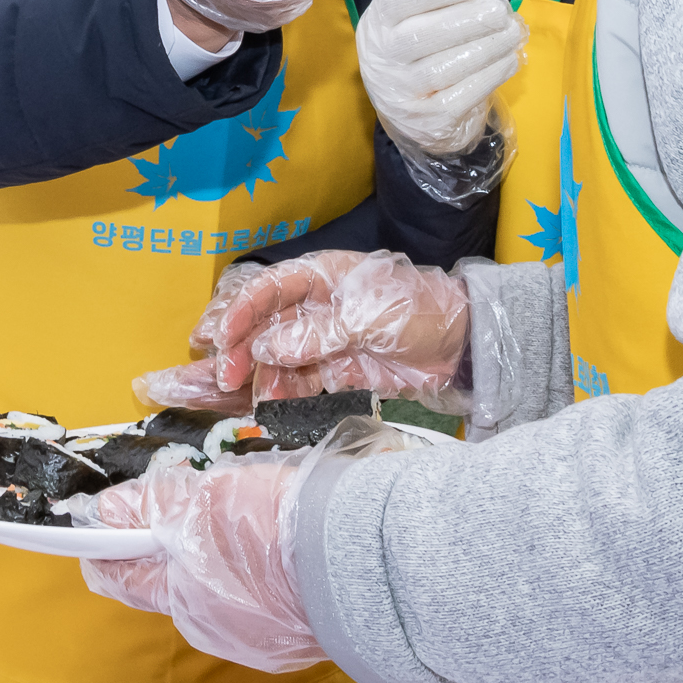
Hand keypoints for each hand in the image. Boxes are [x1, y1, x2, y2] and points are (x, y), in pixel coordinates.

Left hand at [79, 455, 321, 671]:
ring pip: (222, 589)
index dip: (106, 546)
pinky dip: (264, 575)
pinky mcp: (298, 636)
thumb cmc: (279, 528)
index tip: (100, 522)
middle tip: (196, 498)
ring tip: (253, 516)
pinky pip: (265, 602)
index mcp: (184, 598)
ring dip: (224, 556)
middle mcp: (215, 629)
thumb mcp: (205, 499)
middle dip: (177, 542)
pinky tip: (284, 546)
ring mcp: (260, 639)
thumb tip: (108, 510)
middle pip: (176, 581)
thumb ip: (152, 505)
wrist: (363, 560)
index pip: (122, 578)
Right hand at [133, 249, 472, 413]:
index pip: (268, 290)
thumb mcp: (369, 317)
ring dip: (253, 376)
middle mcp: (313, 307)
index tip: (218, 339)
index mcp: (320, 277)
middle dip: (236, 349)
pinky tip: (264, 405)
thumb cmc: (419, 311)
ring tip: (233, 397)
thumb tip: (268, 348)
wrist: (463, 346)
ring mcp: (322, 340)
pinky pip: (296, 382)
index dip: (239, 312)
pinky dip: (278, 393)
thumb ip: (318, 333)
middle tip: (220, 377)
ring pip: (273, 358)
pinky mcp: (334, 371)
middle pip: (262, 326)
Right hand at [356, 0, 526, 183]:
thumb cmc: (418, 50)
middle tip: (500, 11)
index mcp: (378, 22)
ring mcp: (401, 93)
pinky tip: (509, 61)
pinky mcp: (426, 122)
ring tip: (512, 34)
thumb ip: (440, 0)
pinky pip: (461, 97)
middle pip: (422, 37)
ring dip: (486, 49)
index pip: (401, 0)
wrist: (408, 109)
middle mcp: (381, 58)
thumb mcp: (414, 18)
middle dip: (468, 21)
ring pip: (443, 69)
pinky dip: (490, 77)